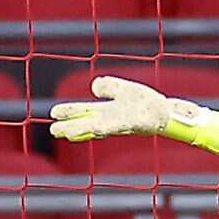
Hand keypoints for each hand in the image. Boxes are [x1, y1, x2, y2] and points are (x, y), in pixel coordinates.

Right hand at [49, 76, 194, 142]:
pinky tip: (94, 127)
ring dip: (82, 130)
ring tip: (66, 133)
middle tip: (53, 130)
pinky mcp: (132, 124)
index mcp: (108, 111)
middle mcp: (111, 120)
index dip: (70, 112)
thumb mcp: (124, 89)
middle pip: (87, 124)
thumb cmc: (146, 103)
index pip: (85, 112)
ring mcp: (121, 123)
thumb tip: (94, 85)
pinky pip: (116, 126)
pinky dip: (104, 127)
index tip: (53, 113)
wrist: (164, 112)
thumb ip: (109, 87)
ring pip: (97, 128)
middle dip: (71, 127)